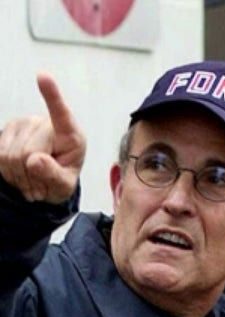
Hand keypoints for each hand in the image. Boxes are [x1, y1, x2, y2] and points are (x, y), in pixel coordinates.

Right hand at [0, 73, 84, 203]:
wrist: (45, 181)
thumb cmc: (61, 179)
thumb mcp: (64, 185)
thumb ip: (54, 174)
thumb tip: (35, 160)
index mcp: (70, 134)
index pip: (61, 114)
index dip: (51, 95)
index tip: (43, 76)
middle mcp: (46, 124)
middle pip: (28, 152)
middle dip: (32, 175)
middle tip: (41, 185)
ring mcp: (25, 124)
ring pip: (11, 156)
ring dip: (19, 175)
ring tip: (32, 179)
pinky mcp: (8, 129)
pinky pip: (0, 155)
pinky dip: (8, 171)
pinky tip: (20, 173)